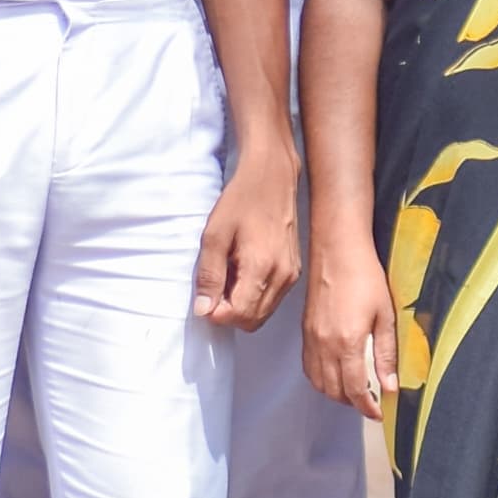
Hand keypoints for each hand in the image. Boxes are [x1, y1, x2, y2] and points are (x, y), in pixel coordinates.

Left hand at [196, 139, 300, 329]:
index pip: (239, 315)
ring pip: (263, 313)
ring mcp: (291, 275)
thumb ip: (209, 275)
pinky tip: (242, 273)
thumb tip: (203, 310)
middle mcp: (283, 276)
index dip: (216, 313)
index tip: (204, 297)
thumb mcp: (214, 234)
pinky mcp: (294, 270)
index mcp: (262, 267)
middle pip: (252, 321)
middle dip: (229, 313)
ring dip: (241, 306)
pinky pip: (272, 299)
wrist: (272, 177)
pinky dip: (254, 297)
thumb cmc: (241, 200)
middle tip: (213, 287)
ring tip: (227, 277)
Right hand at [303, 220, 398, 416]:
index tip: (378, 412)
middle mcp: (325, 345)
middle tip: (370, 403)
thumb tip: (390, 385)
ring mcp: (312, 339)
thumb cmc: (365, 276)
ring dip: (336, 394)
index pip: (355, 390)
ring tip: (354, 392)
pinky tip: (334, 375)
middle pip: (335, 391)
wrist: (337, 251)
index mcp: (347, 343)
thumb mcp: (385, 315)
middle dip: (353, 403)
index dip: (367, 406)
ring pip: (319, 383)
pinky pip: (309, 367)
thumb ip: (386, 353)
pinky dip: (321, 379)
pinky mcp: (305, 332)